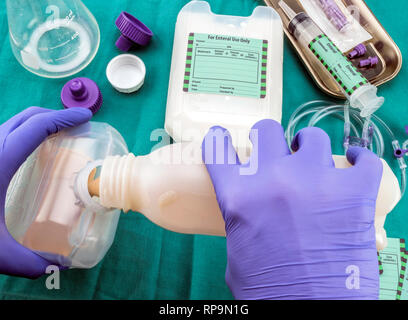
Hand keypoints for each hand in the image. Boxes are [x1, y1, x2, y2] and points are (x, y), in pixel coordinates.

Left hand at [0, 107, 91, 277]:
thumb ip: (28, 262)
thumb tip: (57, 268)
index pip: (36, 128)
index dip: (63, 119)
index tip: (84, 118)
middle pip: (25, 118)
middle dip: (53, 116)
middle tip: (75, 126)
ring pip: (11, 124)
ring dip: (35, 124)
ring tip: (56, 137)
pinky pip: (1, 136)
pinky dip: (20, 135)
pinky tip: (26, 154)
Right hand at [202, 119, 381, 299]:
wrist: (313, 313)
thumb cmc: (269, 292)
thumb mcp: (238, 254)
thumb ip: (241, 222)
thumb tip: (251, 211)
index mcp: (239, 198)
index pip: (218, 151)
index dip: (217, 140)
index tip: (221, 137)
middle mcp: (274, 180)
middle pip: (266, 131)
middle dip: (267, 139)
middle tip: (275, 153)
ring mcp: (316, 182)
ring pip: (311, 138)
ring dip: (307, 148)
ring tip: (312, 162)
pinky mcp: (355, 192)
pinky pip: (364, 159)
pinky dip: (360, 159)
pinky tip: (354, 161)